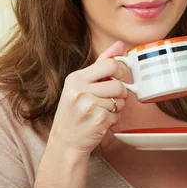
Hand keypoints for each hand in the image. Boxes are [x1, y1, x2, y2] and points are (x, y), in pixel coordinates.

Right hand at [49, 41, 129, 155]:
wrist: (65, 142)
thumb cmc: (75, 111)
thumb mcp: (81, 85)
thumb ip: (101, 64)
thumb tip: (119, 45)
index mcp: (76, 78)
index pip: (110, 64)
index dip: (120, 71)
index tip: (117, 78)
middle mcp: (79, 90)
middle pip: (118, 84)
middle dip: (120, 93)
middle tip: (111, 98)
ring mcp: (88, 105)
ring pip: (120, 100)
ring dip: (117, 107)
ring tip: (103, 111)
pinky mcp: (97, 120)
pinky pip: (118, 115)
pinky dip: (113, 119)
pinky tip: (100, 121)